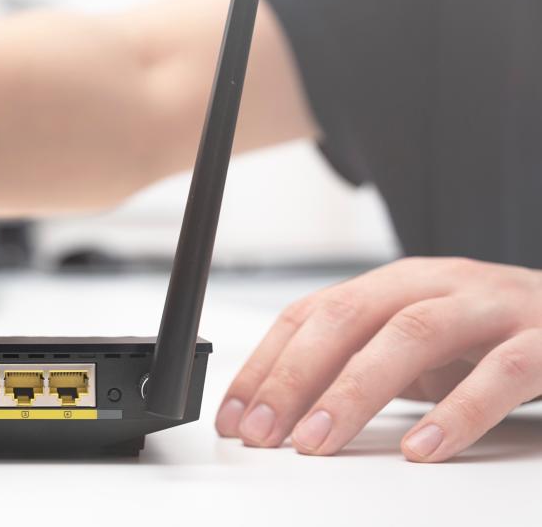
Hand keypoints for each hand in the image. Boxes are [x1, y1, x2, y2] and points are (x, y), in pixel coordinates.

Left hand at [215, 257, 541, 461]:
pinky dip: (457, 413)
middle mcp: (434, 283)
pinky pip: (500, 373)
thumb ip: (357, 366)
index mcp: (392, 284)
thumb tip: (279, 410)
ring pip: (410, 336)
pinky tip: (422, 450)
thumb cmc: (491, 335)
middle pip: (346, 319)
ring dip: (354, 392)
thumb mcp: (414, 347)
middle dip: (293, 378)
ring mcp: (489, 307)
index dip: (264, 364)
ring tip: (318, 442)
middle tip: (264, 433)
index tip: (234, 415)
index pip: (309, 314)